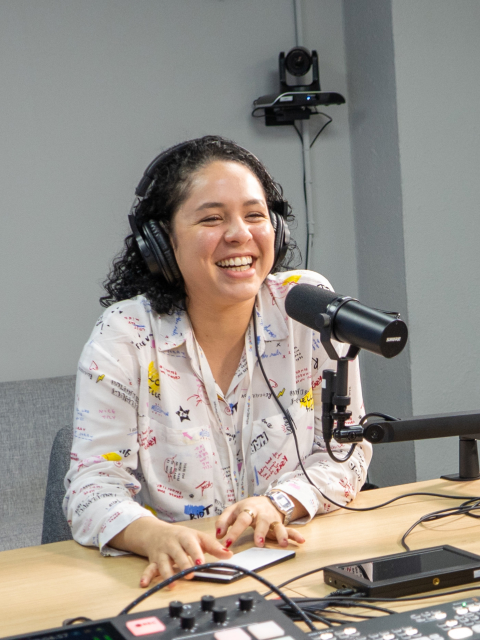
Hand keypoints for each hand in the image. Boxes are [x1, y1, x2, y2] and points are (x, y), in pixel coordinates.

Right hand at [110, 517, 232, 587]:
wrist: (155, 532)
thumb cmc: (181, 536)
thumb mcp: (197, 537)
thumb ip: (213, 546)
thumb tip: (229, 554)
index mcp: (184, 537)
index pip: (191, 544)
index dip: (196, 553)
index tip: (201, 563)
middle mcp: (172, 544)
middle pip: (177, 554)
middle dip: (183, 564)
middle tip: (189, 574)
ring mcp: (162, 553)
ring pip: (163, 563)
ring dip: (167, 573)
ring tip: (172, 584)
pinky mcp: (153, 561)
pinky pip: (149, 568)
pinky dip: (146, 576)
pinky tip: (144, 583)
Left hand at [215, 496, 305, 549]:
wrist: (266, 501)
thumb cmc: (247, 508)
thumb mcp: (233, 510)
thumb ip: (224, 521)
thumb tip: (218, 535)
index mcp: (248, 509)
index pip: (241, 520)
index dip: (234, 531)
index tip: (227, 544)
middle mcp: (261, 514)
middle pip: (261, 522)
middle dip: (261, 532)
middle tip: (259, 543)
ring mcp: (272, 519)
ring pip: (277, 526)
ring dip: (281, 534)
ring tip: (283, 543)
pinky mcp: (280, 525)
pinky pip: (289, 529)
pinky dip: (295, 535)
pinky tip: (301, 540)